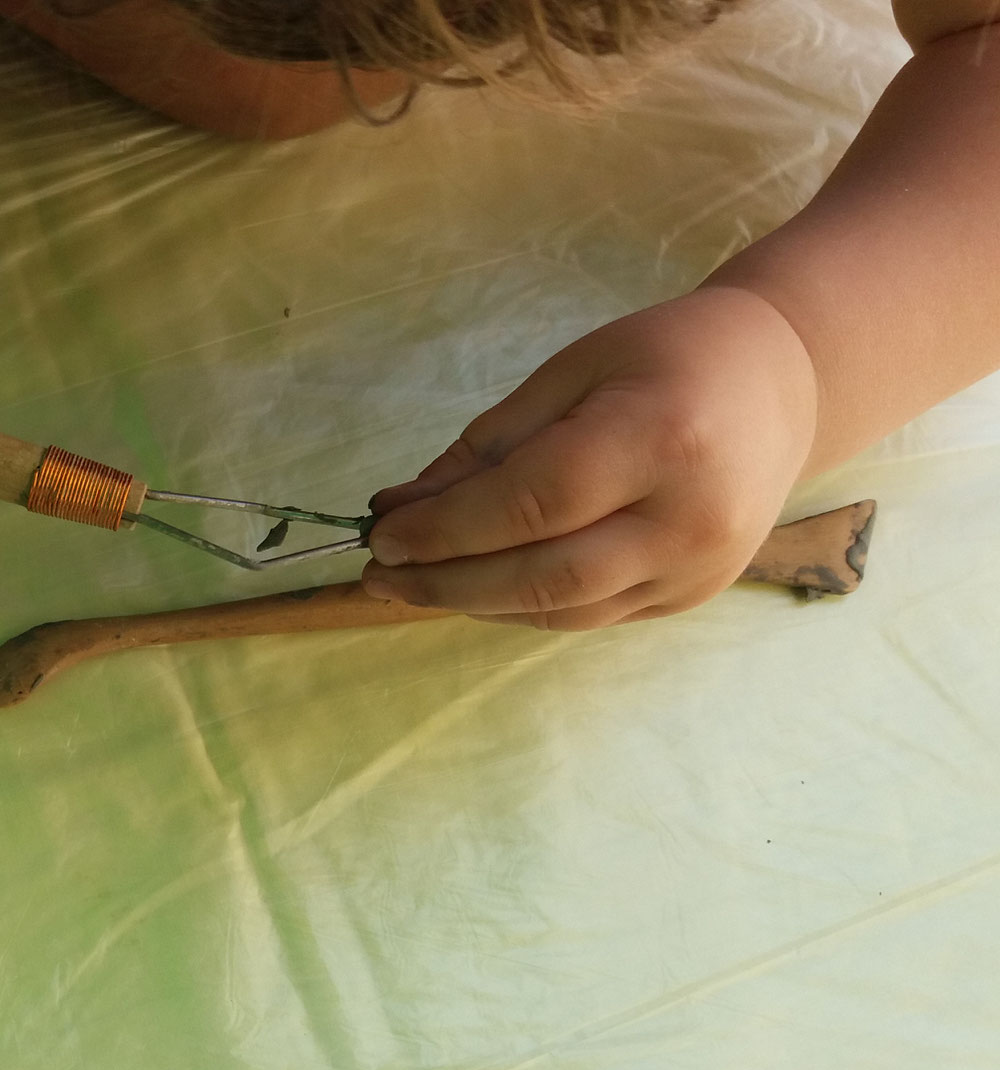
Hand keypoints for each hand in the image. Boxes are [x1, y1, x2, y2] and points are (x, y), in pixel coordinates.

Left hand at [359, 286, 819, 628]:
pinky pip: (588, 617)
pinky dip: (521, 607)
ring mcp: (697, 568)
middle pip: (542, 576)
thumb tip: (401, 508)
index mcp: (660, 438)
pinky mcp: (691, 597)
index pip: (530, 504)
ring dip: (474, 602)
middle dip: (446, 582)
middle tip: (378, 576)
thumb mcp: (572, 372)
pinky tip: (474, 587)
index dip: (447, 529)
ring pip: (560, 610)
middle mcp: (688, 517)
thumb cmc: (666, 360)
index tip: (381, 535)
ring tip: (412, 583)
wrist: (784, 384)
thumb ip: (488, 446)